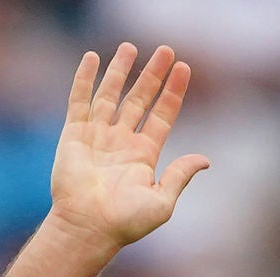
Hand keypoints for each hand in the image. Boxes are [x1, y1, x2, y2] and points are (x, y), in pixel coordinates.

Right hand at [49, 44, 207, 255]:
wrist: (88, 228)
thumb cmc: (125, 223)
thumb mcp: (162, 201)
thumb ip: (180, 176)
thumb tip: (205, 159)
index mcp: (143, 155)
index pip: (162, 115)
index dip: (172, 92)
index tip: (183, 68)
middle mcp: (121, 141)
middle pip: (140, 99)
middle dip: (152, 75)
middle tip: (165, 50)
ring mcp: (98, 136)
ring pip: (111, 94)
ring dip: (120, 70)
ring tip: (130, 47)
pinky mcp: (75, 135)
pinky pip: (80, 100)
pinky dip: (85, 78)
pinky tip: (92, 57)